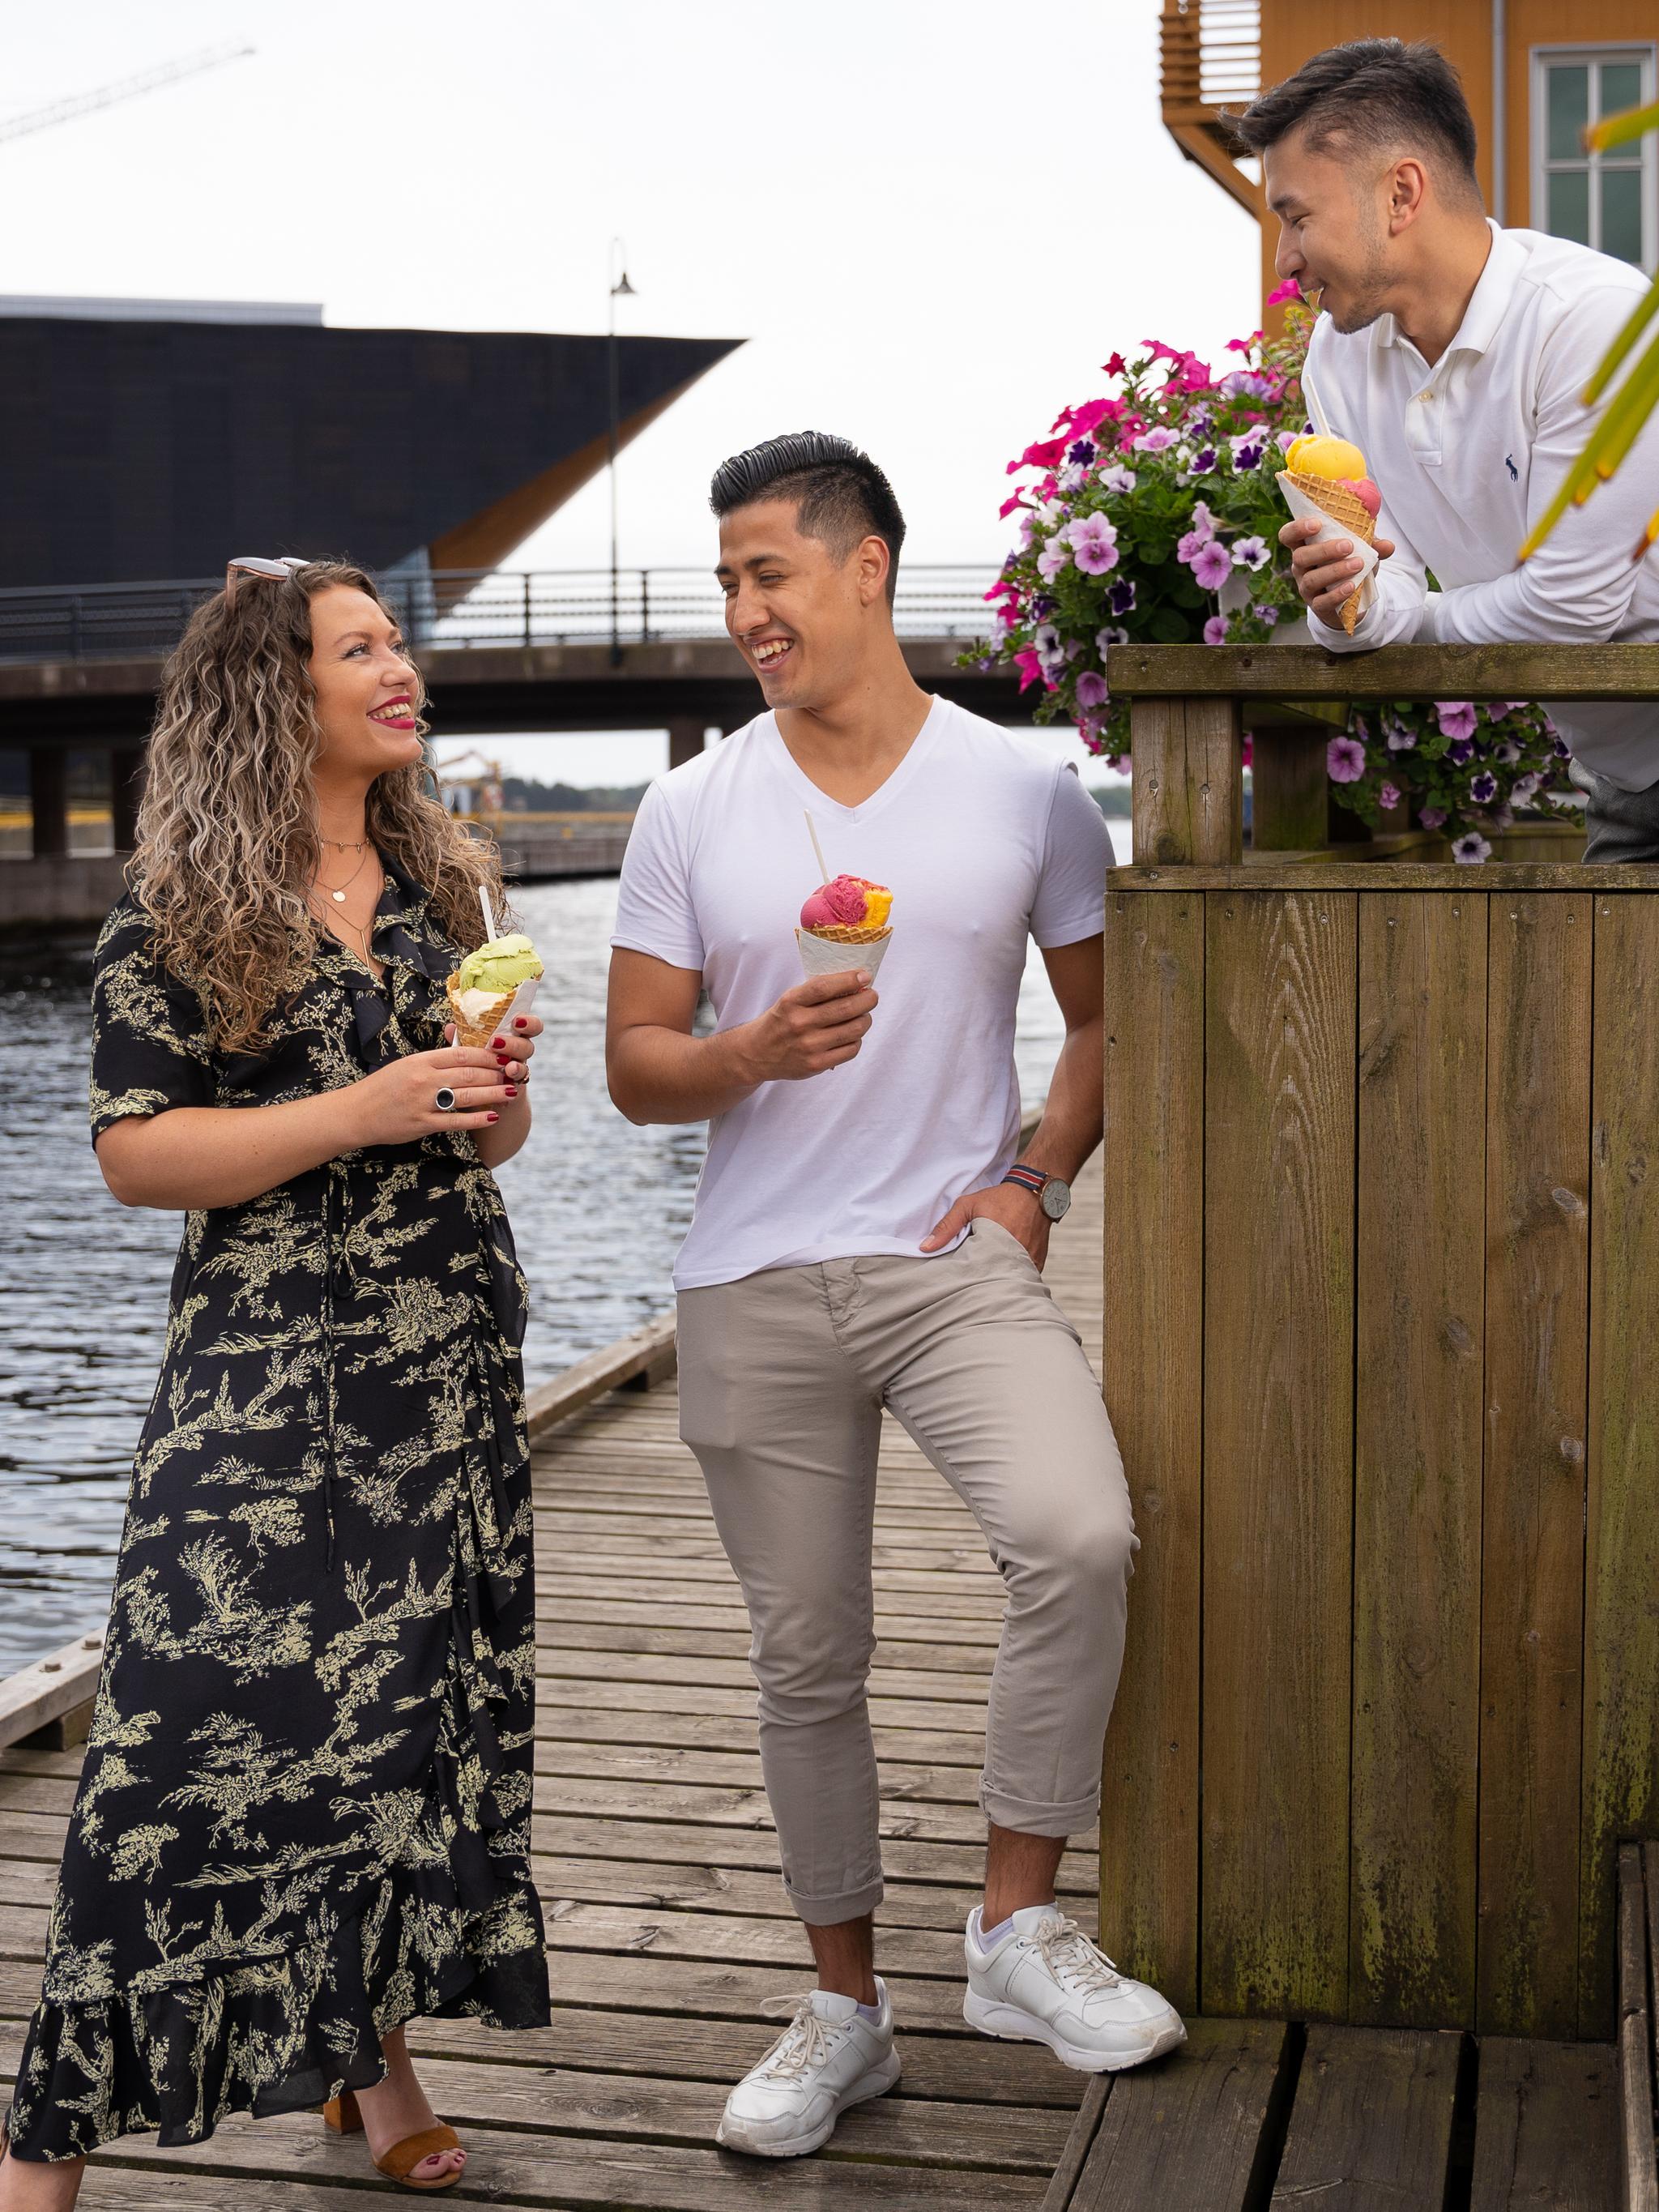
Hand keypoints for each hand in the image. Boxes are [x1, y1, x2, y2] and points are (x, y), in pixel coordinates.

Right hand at [348, 1045, 511, 1144]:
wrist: (356, 1113)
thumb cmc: (382, 1088)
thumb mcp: (406, 1065)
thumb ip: (433, 1061)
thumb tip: (463, 1055)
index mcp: (420, 1061)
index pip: (461, 1054)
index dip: (486, 1055)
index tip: (502, 1056)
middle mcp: (423, 1079)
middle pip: (469, 1074)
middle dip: (496, 1074)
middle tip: (514, 1073)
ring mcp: (423, 1102)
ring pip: (467, 1095)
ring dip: (493, 1094)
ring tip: (511, 1092)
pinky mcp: (422, 1124)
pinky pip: (456, 1121)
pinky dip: (477, 1119)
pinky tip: (493, 1116)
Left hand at [444, 1011, 542, 1087]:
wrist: (480, 1097)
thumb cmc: (475, 1065)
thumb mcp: (469, 1050)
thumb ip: (464, 1038)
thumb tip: (450, 1027)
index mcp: (510, 1038)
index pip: (528, 1026)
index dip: (529, 1022)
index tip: (517, 1021)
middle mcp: (517, 1054)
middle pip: (527, 1045)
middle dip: (514, 1044)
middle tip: (495, 1043)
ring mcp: (517, 1071)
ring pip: (524, 1066)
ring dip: (516, 1065)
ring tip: (508, 1068)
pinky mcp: (515, 1089)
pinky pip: (517, 1086)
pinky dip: (512, 1084)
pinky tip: (507, 1082)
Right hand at [735, 970, 878, 1082]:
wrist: (757, 1053)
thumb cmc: (781, 1021)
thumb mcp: (790, 999)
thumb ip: (818, 992)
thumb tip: (857, 983)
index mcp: (791, 1002)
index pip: (824, 987)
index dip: (849, 980)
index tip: (865, 976)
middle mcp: (799, 1024)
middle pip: (845, 1008)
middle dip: (867, 1000)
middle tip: (872, 996)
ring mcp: (808, 1046)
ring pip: (853, 1030)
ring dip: (865, 1019)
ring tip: (863, 1016)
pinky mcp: (816, 1065)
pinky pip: (851, 1050)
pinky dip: (857, 1040)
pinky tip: (851, 1035)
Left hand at [920, 1180, 1049, 1268]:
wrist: (1033, 1192)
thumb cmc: (1000, 1198)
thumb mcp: (968, 1206)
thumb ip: (947, 1226)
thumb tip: (926, 1248)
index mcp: (996, 1243)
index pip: (977, 1273)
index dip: (967, 1277)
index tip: (960, 1278)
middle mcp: (1016, 1254)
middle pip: (995, 1280)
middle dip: (983, 1281)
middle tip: (974, 1279)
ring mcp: (1030, 1260)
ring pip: (1011, 1280)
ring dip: (1000, 1279)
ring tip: (989, 1276)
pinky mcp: (1039, 1262)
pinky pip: (1025, 1276)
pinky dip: (1015, 1276)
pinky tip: (1005, 1271)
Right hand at [1279, 516, 1393, 630]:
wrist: (1351, 598)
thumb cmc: (1348, 564)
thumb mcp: (1360, 550)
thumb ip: (1372, 544)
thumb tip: (1388, 545)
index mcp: (1305, 546)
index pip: (1288, 535)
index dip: (1297, 528)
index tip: (1317, 523)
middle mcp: (1300, 567)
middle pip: (1300, 557)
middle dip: (1324, 550)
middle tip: (1348, 545)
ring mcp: (1306, 588)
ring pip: (1311, 579)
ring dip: (1335, 571)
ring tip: (1358, 564)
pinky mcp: (1317, 606)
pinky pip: (1322, 601)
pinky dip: (1337, 593)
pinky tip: (1352, 585)